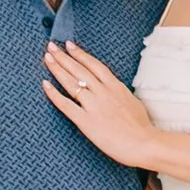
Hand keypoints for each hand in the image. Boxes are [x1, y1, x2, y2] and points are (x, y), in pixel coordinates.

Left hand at [42, 40, 160, 169]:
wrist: (144, 143)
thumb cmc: (142, 127)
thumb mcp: (132, 101)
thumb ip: (120, 93)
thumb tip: (114, 88)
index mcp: (116, 87)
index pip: (94, 65)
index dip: (80, 54)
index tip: (70, 45)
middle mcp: (103, 92)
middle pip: (80, 70)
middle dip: (64, 57)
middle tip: (51, 46)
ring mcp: (94, 105)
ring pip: (71, 82)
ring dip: (57, 69)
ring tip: (47, 58)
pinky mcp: (86, 121)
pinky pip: (66, 105)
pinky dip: (54, 94)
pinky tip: (45, 85)